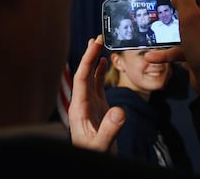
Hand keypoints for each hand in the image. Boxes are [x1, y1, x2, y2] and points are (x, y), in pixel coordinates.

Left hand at [68, 35, 124, 152]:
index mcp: (79, 109)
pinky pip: (97, 85)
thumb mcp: (101, 145)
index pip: (81, 79)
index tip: (95, 45)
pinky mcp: (97, 107)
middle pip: (84, 74)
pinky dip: (100, 72)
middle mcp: (82, 103)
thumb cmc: (93, 155)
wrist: (93, 160)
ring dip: (93, 61)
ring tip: (98, 44)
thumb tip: (120, 111)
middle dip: (89, 55)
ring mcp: (89, 104)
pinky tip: (103, 63)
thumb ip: (109, 129)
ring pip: (90, 78)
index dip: (87, 60)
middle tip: (97, 38)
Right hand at [145, 0, 199, 92]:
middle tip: (156, 8)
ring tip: (152, 29)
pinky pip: (179, 47)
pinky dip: (166, 51)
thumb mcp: (191, 17)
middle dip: (170, 5)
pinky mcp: (198, 51)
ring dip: (166, 28)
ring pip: (182, 26)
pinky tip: (151, 57)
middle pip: (188, 4)